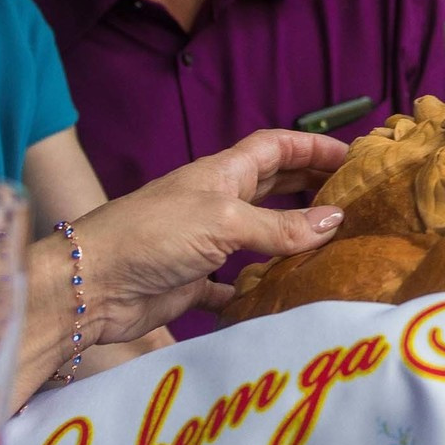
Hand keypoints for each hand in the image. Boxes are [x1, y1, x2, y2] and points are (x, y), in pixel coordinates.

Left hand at [55, 130, 347, 347]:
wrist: (91, 283)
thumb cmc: (153, 235)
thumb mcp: (224, 222)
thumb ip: (280, 226)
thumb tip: (336, 220)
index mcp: (221, 174)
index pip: (275, 148)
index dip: (312, 148)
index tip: (352, 157)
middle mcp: (215, 203)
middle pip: (271, 187)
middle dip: (310, 188)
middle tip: (353, 200)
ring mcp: (203, 243)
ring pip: (258, 235)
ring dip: (291, 240)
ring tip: (333, 248)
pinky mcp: (192, 282)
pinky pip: (234, 283)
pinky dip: (257, 288)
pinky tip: (281, 297)